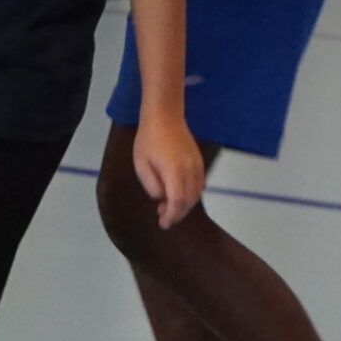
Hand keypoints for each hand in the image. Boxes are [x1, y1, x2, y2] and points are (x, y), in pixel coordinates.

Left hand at [131, 110, 204, 228]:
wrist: (165, 116)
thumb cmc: (148, 139)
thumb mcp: (141, 164)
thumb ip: (152, 185)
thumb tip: (162, 198)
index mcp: (174, 171)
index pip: (177, 202)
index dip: (171, 216)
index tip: (163, 223)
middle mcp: (190, 170)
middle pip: (189, 201)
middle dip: (178, 213)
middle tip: (164, 217)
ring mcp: (197, 165)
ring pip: (196, 194)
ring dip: (184, 205)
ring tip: (168, 206)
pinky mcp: (199, 161)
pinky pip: (199, 184)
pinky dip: (191, 194)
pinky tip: (178, 194)